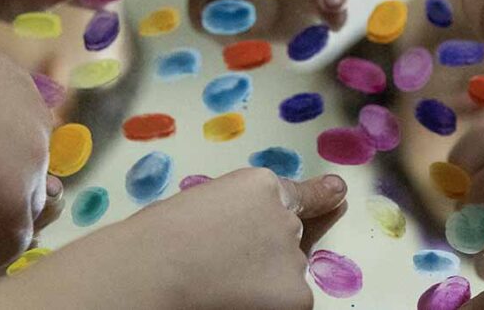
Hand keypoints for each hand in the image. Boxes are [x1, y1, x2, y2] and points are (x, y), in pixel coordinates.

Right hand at [0, 169, 346, 309]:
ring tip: (215, 283)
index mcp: (258, 186)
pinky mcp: (297, 294)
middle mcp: (287, 214)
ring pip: (288, 277)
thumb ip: (239, 215)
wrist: (145, 273)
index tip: (338, 193)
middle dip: (268, 256)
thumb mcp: (200, 210)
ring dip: (265, 283)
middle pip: (292, 242)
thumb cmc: (152, 244)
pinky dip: (269, 303)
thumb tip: (258, 232)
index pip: (301, 195)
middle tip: (222, 267)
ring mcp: (295, 254)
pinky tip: (227, 296)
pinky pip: (290, 301)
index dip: (322, 196)